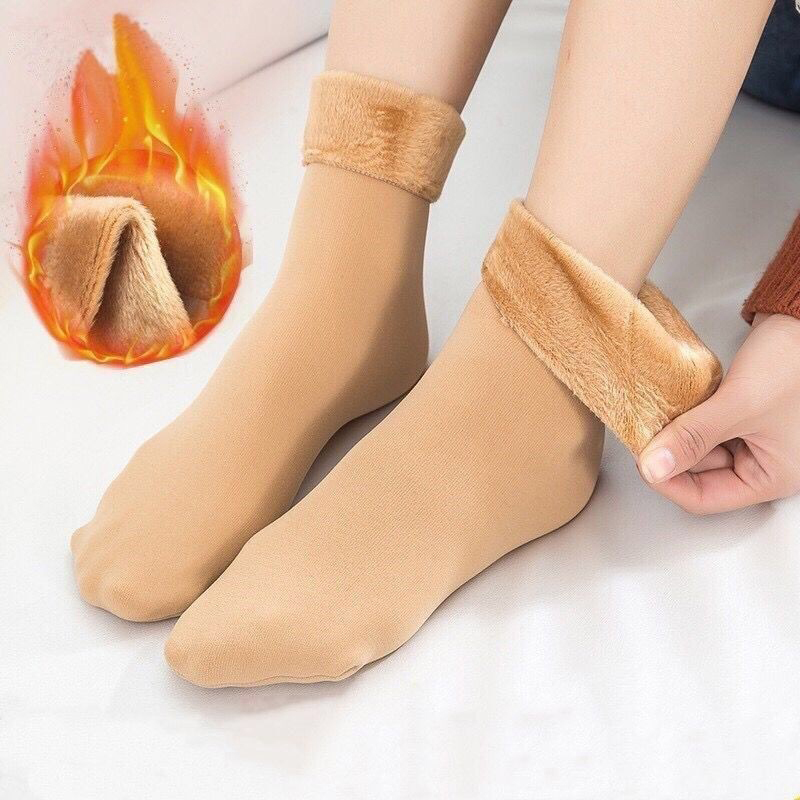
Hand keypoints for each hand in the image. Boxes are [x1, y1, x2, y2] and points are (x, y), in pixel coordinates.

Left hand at [637, 312, 799, 513]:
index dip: (668, 482)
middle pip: (698, 475)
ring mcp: (753, 441)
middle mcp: (764, 464)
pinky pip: (704, 429)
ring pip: (698, 451)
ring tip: (657, 415)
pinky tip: (673, 406)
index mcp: (773, 477)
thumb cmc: (794, 361)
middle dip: (669, 454)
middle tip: (643, 431)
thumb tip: (653, 468)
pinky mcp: (742, 417)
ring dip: (676, 435)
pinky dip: (687, 420)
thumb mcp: (740, 404)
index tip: (641, 458)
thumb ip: (693, 437)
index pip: (704, 499)